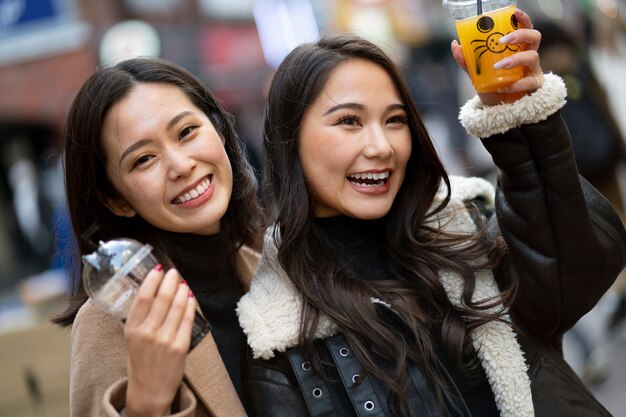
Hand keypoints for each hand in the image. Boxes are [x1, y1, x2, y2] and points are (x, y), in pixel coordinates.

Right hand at [124, 266, 196, 416]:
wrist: (149, 390)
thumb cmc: (140, 360)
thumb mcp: (132, 337)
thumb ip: (140, 316)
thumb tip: (153, 289)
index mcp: (132, 329)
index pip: (143, 298)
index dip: (152, 280)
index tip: (158, 268)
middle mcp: (148, 333)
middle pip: (162, 298)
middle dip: (170, 281)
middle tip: (174, 272)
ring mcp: (165, 340)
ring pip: (178, 306)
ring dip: (182, 290)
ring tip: (183, 282)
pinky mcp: (180, 346)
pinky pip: (188, 320)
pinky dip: (191, 305)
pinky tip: (190, 297)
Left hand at [451, 9, 543, 104]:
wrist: (499, 113)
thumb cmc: (492, 89)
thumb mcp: (477, 75)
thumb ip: (468, 62)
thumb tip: (455, 45)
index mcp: (517, 50)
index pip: (524, 29)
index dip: (523, 19)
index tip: (514, 12)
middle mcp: (528, 57)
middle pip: (535, 37)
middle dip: (521, 34)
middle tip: (503, 40)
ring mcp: (534, 72)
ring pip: (533, 57)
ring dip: (515, 59)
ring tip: (498, 65)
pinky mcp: (536, 87)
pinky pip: (529, 82)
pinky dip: (514, 85)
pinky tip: (501, 88)